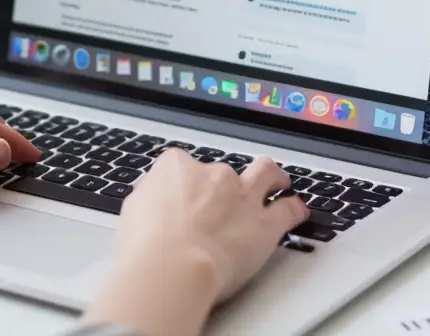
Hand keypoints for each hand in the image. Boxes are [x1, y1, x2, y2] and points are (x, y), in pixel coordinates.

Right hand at [83, 152, 308, 335]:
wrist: (172, 265)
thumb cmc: (145, 244)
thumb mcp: (132, 212)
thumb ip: (149, 200)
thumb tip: (150, 202)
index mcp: (176, 167)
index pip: (183, 164)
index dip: (185, 182)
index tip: (185, 196)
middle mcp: (213, 175)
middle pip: (224, 170)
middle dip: (227, 181)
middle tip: (228, 192)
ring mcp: (242, 195)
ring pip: (266, 173)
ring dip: (272, 177)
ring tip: (277, 181)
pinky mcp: (265, 223)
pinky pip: (288, 209)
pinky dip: (294, 210)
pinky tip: (297, 212)